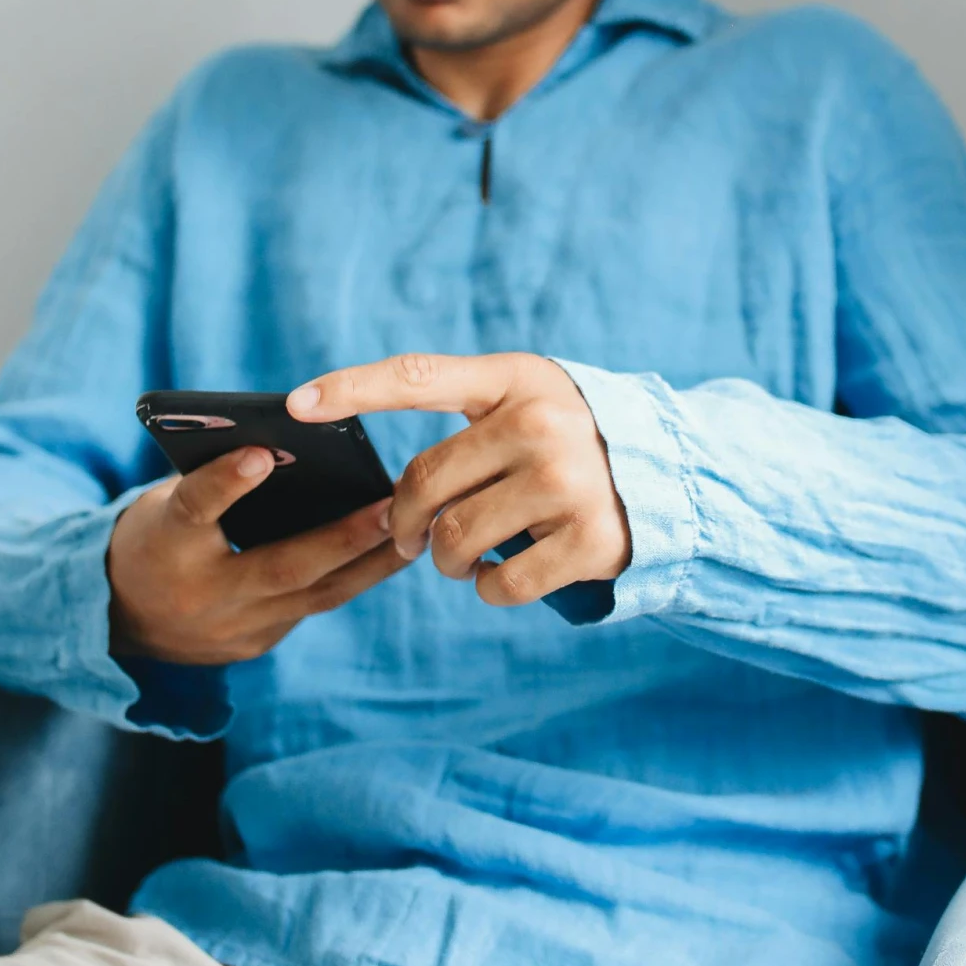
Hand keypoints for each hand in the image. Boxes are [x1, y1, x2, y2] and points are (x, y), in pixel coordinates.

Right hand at [107, 449, 399, 664]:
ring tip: (415, 532)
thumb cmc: (155, 536)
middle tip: (390, 506)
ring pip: (314, 597)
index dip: (225, 483)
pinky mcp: (255, 645)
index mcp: (164, 544)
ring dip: (370, 564)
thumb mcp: (164, 502)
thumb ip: (214, 479)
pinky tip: (390, 554)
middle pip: (278, 567)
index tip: (261, 453)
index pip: (193, 510)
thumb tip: (285, 448)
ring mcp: (231, 629)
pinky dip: (352, 579)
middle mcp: (200, 594)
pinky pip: (312, 609)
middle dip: (341, 538)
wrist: (117, 618)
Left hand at [286, 352, 630, 606]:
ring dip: (446, 561)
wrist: (668, 478)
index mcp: (515, 379)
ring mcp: (569, 481)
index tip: (297, 404)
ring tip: (460, 556)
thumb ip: (463, 417)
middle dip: (404, 522)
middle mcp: (541, 422)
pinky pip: (502, 584)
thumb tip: (372, 473)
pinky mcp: (590, 539)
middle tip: (409, 537)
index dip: (353, 388)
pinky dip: (491, 590)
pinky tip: (505, 573)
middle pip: (424, 483)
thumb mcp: (525, 402)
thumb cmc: (566, 442)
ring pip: (456, 540)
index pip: (419, 375)